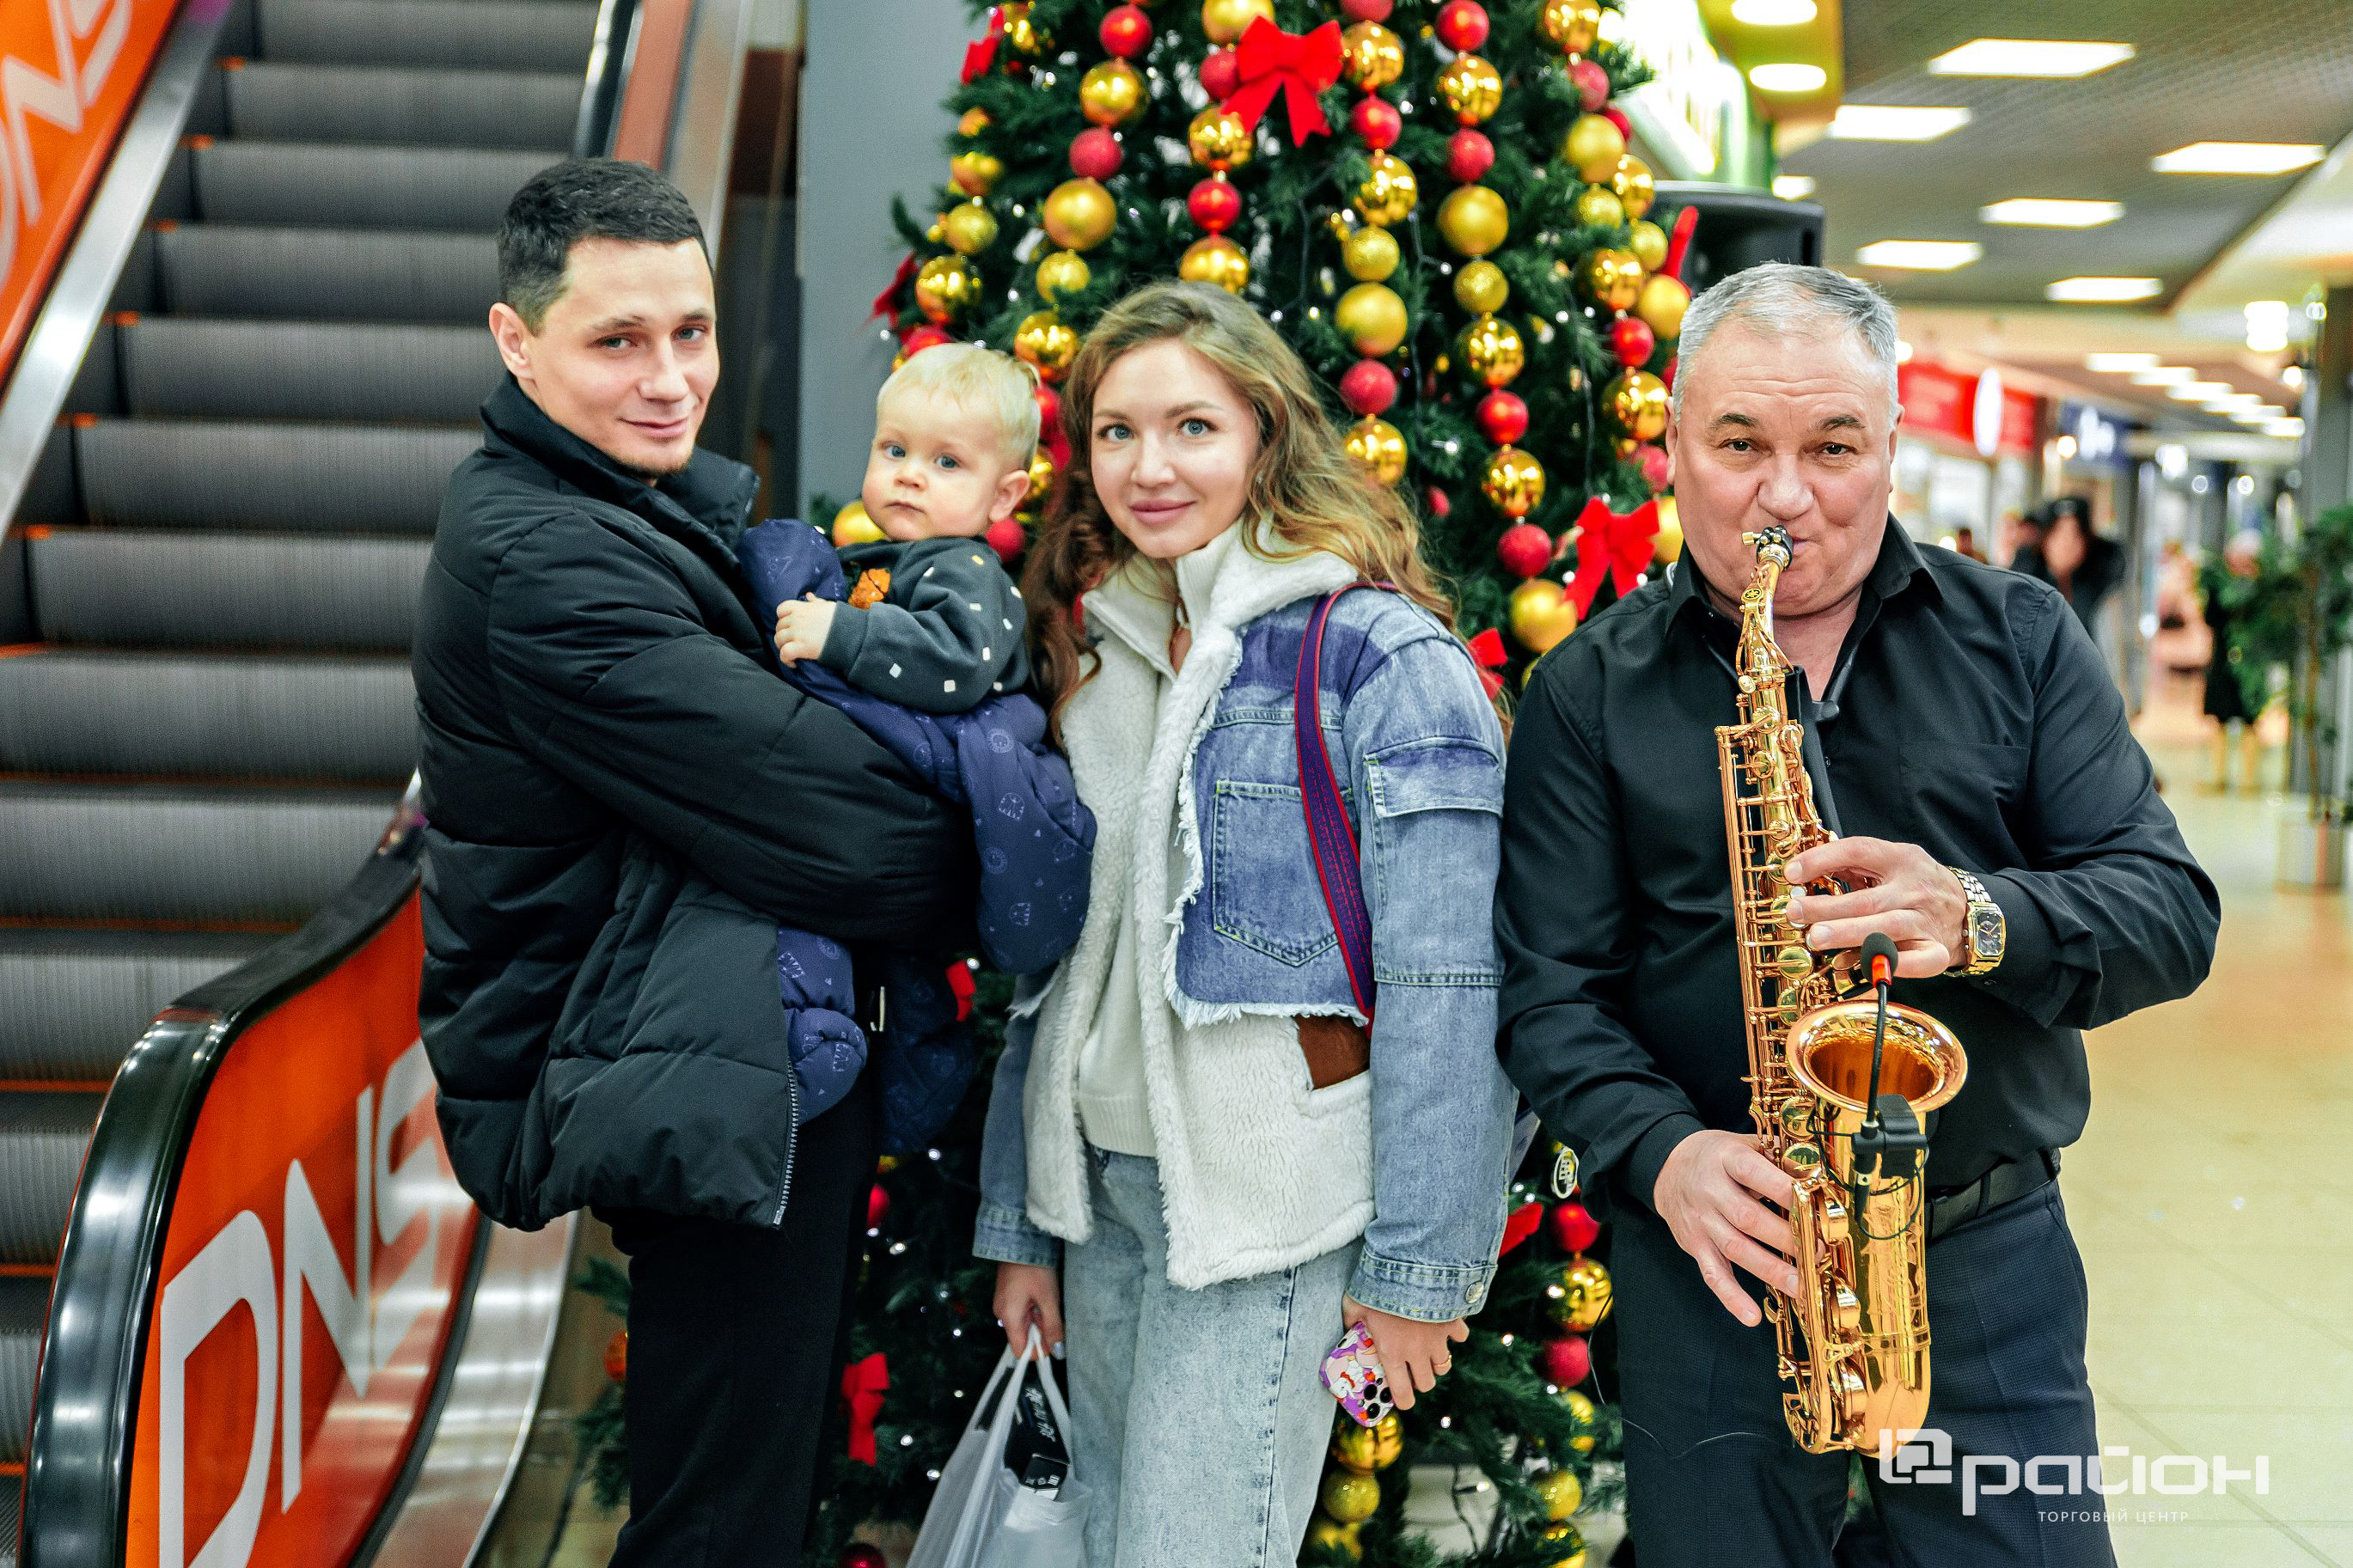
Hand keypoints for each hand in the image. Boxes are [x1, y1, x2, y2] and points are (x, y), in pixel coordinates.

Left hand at [772, 594, 836, 664]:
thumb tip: (808, 596)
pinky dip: (786, 660)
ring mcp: (797, 633)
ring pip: (778, 640)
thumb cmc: (840, 619)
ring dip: (782, 647)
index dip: (782, 618)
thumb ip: (816, 601)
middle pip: (779, 626)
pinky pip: (784, 654)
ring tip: (791, 652)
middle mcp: (796, 619)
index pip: (781, 609)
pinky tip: (793, 663)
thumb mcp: (827, 606)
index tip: (789, 624)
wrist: (849, 632)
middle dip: (784, 634)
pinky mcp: (801, 647)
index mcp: (802, 608)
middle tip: (792, 642)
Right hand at [994, 1261, 1063, 1357]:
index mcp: (1009, 1317)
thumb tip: (1058, 1351)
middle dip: (1041, 1333)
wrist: (1020, 1240)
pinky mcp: (1007, 1297)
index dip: (1038, 1351)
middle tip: (1055, 1316)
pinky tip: (1041, 1298)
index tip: (1055, 1342)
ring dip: (1038, 1320)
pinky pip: (1020, 1313)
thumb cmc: (1034, 1269)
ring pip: (1023, 1325)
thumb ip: (1053, 1327)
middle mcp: (1001, 1314)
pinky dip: (1033, 1311)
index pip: (1020, 1350)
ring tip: (1048, 1302)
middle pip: (1022, 1338)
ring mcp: (1003, 1305)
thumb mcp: (1048, 1299)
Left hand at [1344, 1296, 1468, 1410]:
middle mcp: (1417, 1352)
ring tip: (1428, 1349)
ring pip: (1444, 1365)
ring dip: (1436, 1361)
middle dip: (1420, 1380)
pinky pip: (1461, 1337)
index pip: (1402, 1392)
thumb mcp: (1353, 1304)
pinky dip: (1455, 1334)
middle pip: (1427, 1383)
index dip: (1403, 1400)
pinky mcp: (1453, 1322)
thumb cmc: (1377, 1287)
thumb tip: (1348, 1328)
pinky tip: (1445, 1324)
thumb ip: (1351, 1321)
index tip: (1402, 1399)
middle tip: (1413, 1369)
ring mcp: (1438, 1339)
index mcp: (1392, 1352)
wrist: (1410, 1265)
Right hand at [1651, 1129, 1799, 1327]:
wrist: (1667, 1167)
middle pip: (1748, 1219)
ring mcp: (1701, 1222)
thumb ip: (1776, 1158)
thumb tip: (1814, 1176)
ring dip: (1771, 1271)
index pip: (1753, 1173)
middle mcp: (1710, 1192)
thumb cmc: (1715, 1157)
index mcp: (1725, 1160)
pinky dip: (1731, 1297)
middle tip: (1818, 1252)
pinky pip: (1712, 1274)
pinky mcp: (1694, 1246)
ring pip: (1736, 1249)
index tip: (1813, 1205)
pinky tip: (1751, 1316)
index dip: (1783, 1190)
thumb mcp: (1742, 1144)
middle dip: (1786, 1238)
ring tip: (1802, 1287)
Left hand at [1782, 837, 1966, 977]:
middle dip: (1827, 907)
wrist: (1969, 911)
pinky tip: (1863, 967)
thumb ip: (1853, 869)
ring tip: (1815, 937)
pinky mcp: (1937, 950)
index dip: (1822, 859)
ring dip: (1849, 933)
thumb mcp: (1891, 864)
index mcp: (1900, 859)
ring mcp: (1926, 920)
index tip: (1792, 873)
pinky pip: (1917, 961)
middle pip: (1867, 899)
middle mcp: (1914, 889)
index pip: (1858, 851)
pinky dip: (1892, 966)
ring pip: (1886, 928)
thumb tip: (1803, 877)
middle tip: (1795, 912)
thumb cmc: (1916, 886)